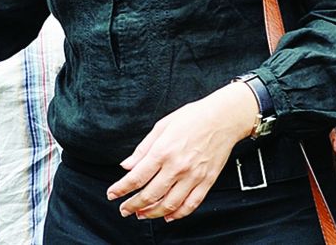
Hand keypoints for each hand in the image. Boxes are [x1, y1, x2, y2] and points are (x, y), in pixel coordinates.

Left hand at [107, 82, 257, 221]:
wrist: (222, 118)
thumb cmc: (192, 118)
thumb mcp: (161, 126)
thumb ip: (142, 149)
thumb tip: (127, 165)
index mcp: (162, 151)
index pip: (136, 177)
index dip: (121, 189)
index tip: (112, 194)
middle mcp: (177, 167)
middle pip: (150, 195)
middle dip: (133, 205)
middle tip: (124, 209)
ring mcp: (193, 176)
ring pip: (169, 204)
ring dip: (152, 213)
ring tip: (141, 215)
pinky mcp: (207, 182)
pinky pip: (191, 204)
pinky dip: (178, 214)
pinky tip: (168, 216)